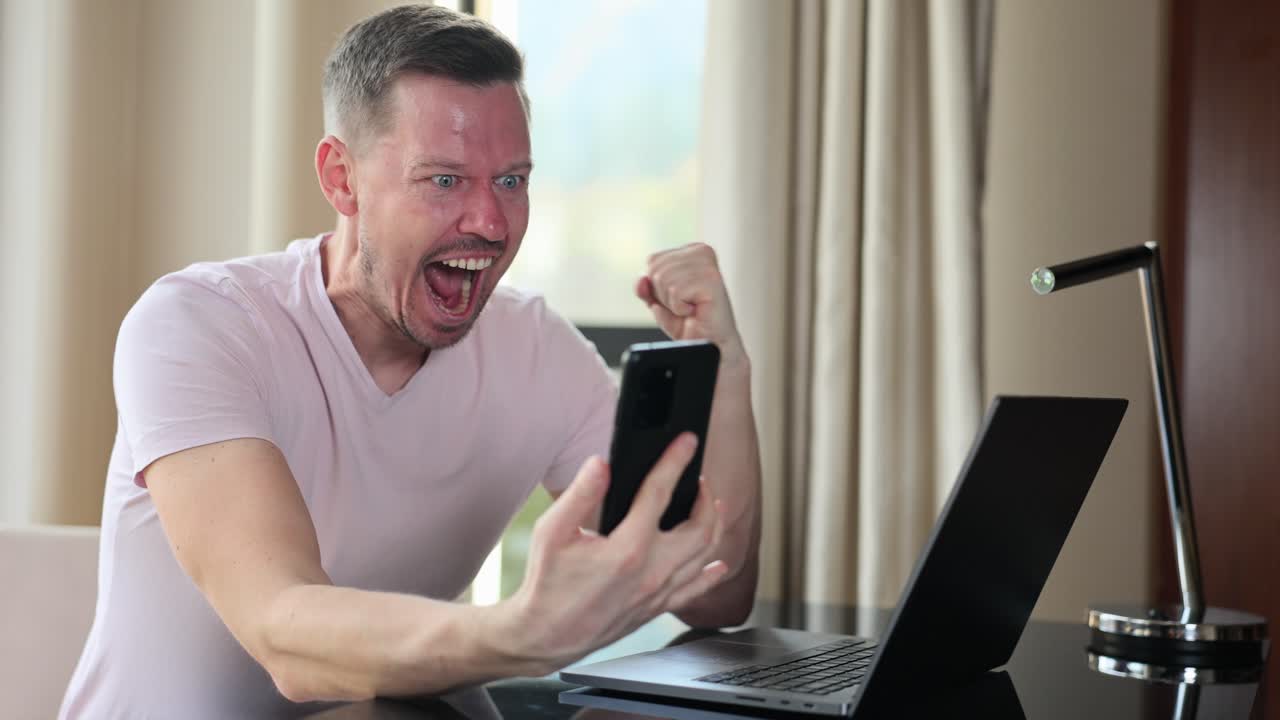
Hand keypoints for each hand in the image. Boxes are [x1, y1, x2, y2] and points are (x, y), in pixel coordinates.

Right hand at [501, 434, 728, 671]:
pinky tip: (718, 563)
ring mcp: (657, 593)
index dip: (675, 462)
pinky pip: (695, 590)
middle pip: (700, 528)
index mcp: (627, 548)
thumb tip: (602, 464)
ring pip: (704, 556)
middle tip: (700, 479)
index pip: (660, 494)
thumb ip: (581, 494)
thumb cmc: (547, 584)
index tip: (687, 442)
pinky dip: (711, 573)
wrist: (545, 636)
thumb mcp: (552, 531)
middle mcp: (650, 572)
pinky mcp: (656, 608)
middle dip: (706, 498)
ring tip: (713, 507)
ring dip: (713, 527)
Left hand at [636, 243, 745, 368]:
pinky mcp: (712, 280)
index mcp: (691, 250)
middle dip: (663, 295)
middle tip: (685, 305)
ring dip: (672, 303)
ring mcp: (708, 264)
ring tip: (691, 308)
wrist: (711, 345)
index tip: (679, 298)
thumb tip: (641, 280)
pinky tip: (696, 310)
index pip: (652, 261)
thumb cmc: (691, 323)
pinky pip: (675, 292)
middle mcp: (701, 251)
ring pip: (663, 279)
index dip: (656, 287)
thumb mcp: (659, 302)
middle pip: (655, 269)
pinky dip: (680, 308)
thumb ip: (646, 288)